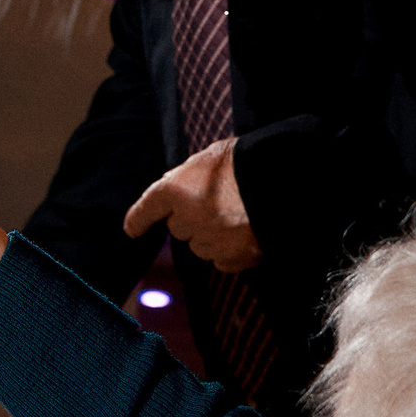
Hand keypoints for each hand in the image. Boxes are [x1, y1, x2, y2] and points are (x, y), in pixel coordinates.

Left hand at [121, 138, 260, 271]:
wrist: (284, 182)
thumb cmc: (248, 160)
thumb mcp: (211, 155)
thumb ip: (189, 173)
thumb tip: (177, 185)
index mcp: (176, 189)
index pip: (148, 208)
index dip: (138, 220)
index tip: (132, 230)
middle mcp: (187, 219)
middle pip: (178, 227)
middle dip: (190, 218)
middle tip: (216, 203)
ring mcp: (209, 242)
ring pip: (199, 246)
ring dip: (210, 236)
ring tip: (236, 217)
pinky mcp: (231, 259)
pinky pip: (221, 260)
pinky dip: (229, 251)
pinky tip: (245, 234)